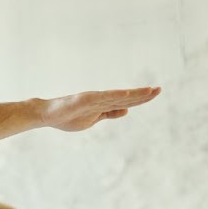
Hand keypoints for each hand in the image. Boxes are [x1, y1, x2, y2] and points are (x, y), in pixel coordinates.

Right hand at [38, 86, 160, 131]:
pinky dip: (116, 95)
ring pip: (118, 96)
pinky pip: (103, 98)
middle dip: (143, 94)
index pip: (127, 101)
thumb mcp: (94, 119)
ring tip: (149, 90)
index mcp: (104, 105)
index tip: (156, 93)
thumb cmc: (68, 117)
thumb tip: (127, 110)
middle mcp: (101, 99)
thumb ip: (110, 113)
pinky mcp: (85, 99)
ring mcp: (93, 99)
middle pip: (126, 97)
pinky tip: (128, 94)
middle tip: (160, 89)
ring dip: (134, 93)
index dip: (142, 98)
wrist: (48, 115)